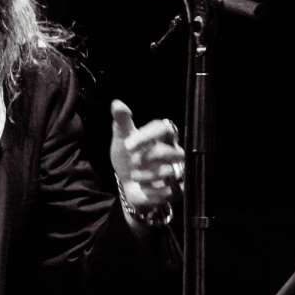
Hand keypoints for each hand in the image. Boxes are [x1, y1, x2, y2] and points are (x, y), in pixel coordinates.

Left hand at [109, 100, 183, 215]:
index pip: (163, 128)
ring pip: (170, 171)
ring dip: (148, 175)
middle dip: (146, 157)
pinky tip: (145, 189)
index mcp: (161, 137)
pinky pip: (171, 191)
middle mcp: (174, 152)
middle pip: (168, 151)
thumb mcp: (121, 139)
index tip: (128, 145)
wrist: (128, 185)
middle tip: (133, 162)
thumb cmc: (128, 158)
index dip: (147, 136)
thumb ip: (121, 122)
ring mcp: (177, 170)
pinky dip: (154, 192)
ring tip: (135, 176)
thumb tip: (117, 103)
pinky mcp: (177, 189)